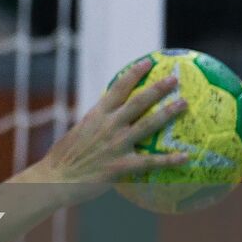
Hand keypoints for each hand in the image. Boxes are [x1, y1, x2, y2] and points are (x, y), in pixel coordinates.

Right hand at [32, 56, 188, 197]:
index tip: (147, 63)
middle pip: (138, 102)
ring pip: (148, 124)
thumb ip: (96, 123)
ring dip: (168, 113)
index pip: (118, 89)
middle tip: (174, 79)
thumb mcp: (78, 131)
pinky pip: (151, 161)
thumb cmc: (64, 157)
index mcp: (96, 115)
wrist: (55, 178)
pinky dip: (170, 159)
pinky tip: (186, 157)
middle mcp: (108, 125)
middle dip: (157, 88)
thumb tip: (108, 117)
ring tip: (184, 104)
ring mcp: (116, 144)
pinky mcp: (121, 165)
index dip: (134, 74)